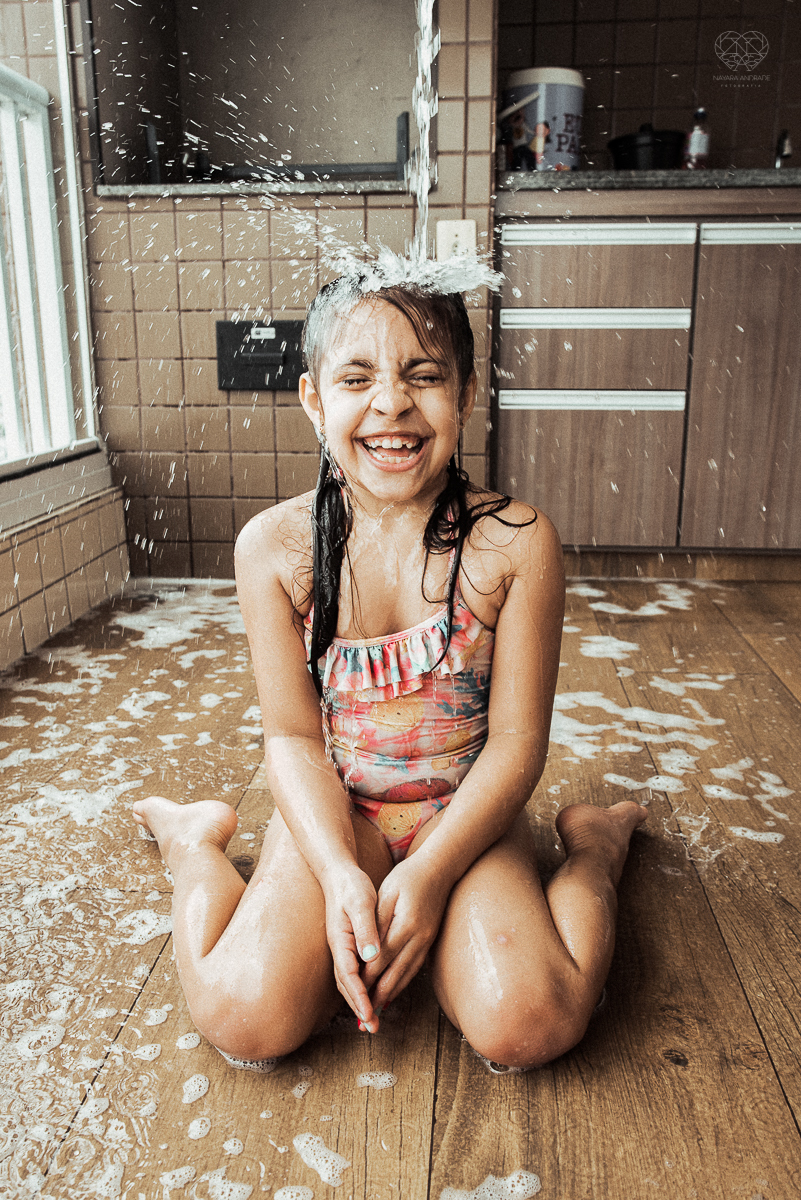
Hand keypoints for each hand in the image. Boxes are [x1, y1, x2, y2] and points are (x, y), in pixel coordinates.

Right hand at [321, 864, 382, 1030]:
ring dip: (360, 1000)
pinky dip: (362, 987)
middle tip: (373, 1027)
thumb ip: (366, 929)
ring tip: (373, 1018)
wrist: (340, 873)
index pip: (349, 976)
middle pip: (346, 985)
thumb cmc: (351, 886)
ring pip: (349, 981)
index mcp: (340, 941)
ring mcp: (342, 948)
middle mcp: (339, 948)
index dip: (359, 996)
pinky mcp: (349, 945)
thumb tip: (371, 957)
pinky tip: (374, 992)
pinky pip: (355, 972)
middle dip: (359, 1006)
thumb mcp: (361, 903)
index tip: (370, 1013)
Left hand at [361, 855, 450, 1010]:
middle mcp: (419, 938)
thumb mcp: (387, 894)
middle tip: (363, 1016)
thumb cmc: (407, 876)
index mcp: (406, 925)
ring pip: (407, 974)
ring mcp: (427, 941)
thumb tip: (368, 953)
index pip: (381, 959)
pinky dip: (402, 982)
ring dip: (390, 994)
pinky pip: (415, 968)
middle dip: (377, 995)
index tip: (352, 993)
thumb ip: (377, 923)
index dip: (366, 978)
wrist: (438, 868)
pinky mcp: (430, 941)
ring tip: (375, 1011)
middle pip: (395, 974)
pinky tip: (393, 991)